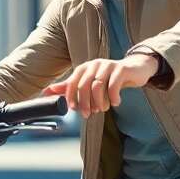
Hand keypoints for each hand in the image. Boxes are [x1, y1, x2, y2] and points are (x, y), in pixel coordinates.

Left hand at [42, 54, 159, 116]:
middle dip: (85, 102)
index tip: (73, 109)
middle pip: (84, 86)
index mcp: (83, 68)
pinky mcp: (121, 69)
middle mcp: (94, 65)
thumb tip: (46, 92)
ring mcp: (108, 65)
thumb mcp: (87, 82)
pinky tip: (115, 103)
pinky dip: (113, 97)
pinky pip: (114, 85)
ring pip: (98, 86)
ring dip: (99, 102)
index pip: (72, 83)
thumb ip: (68, 87)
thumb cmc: (108, 78)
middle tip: (88, 114)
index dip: (70, 97)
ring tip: (102, 108)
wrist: (133, 69)